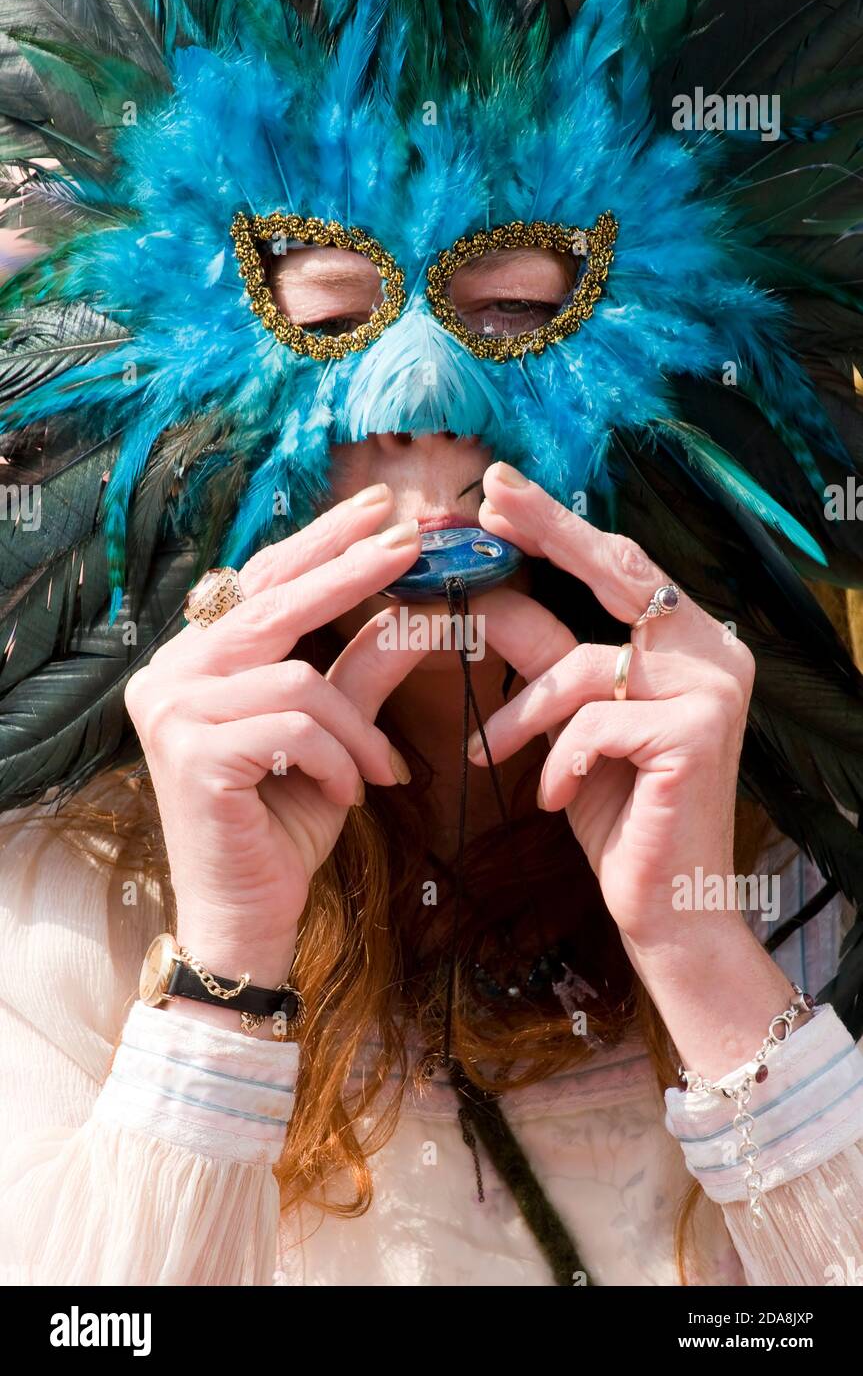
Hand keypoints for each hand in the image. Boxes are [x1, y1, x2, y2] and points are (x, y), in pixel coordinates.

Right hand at [124, 487, 420, 1002]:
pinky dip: (339, 761)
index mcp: (195, 660)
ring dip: (358, 732)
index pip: (262, 584)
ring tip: (379, 772)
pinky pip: (296, 728)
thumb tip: (412, 608)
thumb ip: (360, 671)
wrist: (249, 914)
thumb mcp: (334, 736)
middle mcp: (167, 672)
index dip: (321, 545)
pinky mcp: (190, 751)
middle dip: (351, 571)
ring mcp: (170, 709)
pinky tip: (347, 796)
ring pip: (300, 680)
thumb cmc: (285, 824)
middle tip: (411, 541)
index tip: (379, 511)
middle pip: (274, 604)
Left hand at [468, 464, 804, 1077]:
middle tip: (485, 499)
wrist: (665, 908)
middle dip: (546, 531)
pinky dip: (558, 763)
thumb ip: (544, 659)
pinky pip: (591, 724)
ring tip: (489, 757)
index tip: (497, 493)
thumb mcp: (572, 725)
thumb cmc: (620, 815)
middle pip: (616, 573)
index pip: (618, 567)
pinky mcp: (696, 733)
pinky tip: (557, 799)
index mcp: (690, 644)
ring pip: (581, 668)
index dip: (557, 527)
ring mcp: (714, 690)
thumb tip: (489, 598)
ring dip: (519, 716)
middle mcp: (714, 652)